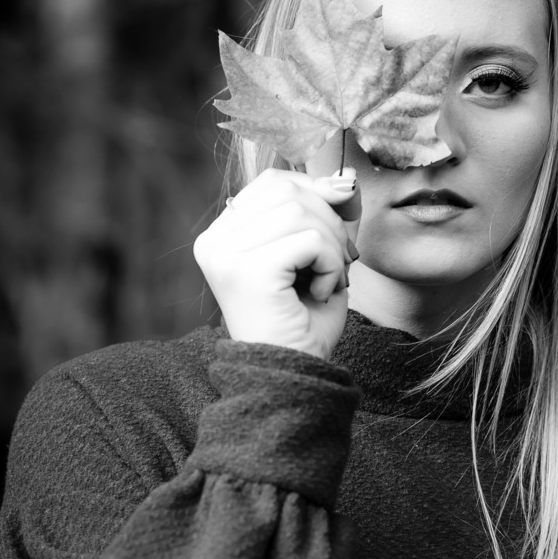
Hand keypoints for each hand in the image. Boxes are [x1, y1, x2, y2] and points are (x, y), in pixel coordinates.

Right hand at [194, 166, 359, 360]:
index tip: (338, 232)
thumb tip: (343, 180)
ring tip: (328, 281)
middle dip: (330, 220)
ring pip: (301, 211)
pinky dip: (332, 265)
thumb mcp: (315, 254)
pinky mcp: (247, 270)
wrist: (292, 378)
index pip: (273, 182)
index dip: (316, 194)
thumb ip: (322, 212)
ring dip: (333, 246)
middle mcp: (214, 241)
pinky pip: (310, 240)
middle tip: (339, 263)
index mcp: (222, 235)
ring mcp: (225, 254)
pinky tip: (321, 293)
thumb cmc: (303, 322)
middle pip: (287, 190)